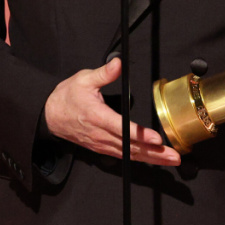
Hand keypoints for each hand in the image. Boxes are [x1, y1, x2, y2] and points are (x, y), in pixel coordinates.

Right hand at [44, 57, 179, 165]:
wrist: (49, 116)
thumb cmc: (67, 97)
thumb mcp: (83, 79)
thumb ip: (103, 73)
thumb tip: (118, 63)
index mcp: (97, 116)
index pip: (122, 128)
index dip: (140, 135)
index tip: (156, 139)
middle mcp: (100, 134)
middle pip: (131, 147)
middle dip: (154, 153)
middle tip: (174, 155)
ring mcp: (101, 144)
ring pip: (129, 155)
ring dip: (151, 158)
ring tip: (170, 160)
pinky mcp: (101, 148)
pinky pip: (123, 156)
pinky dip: (140, 159)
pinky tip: (153, 160)